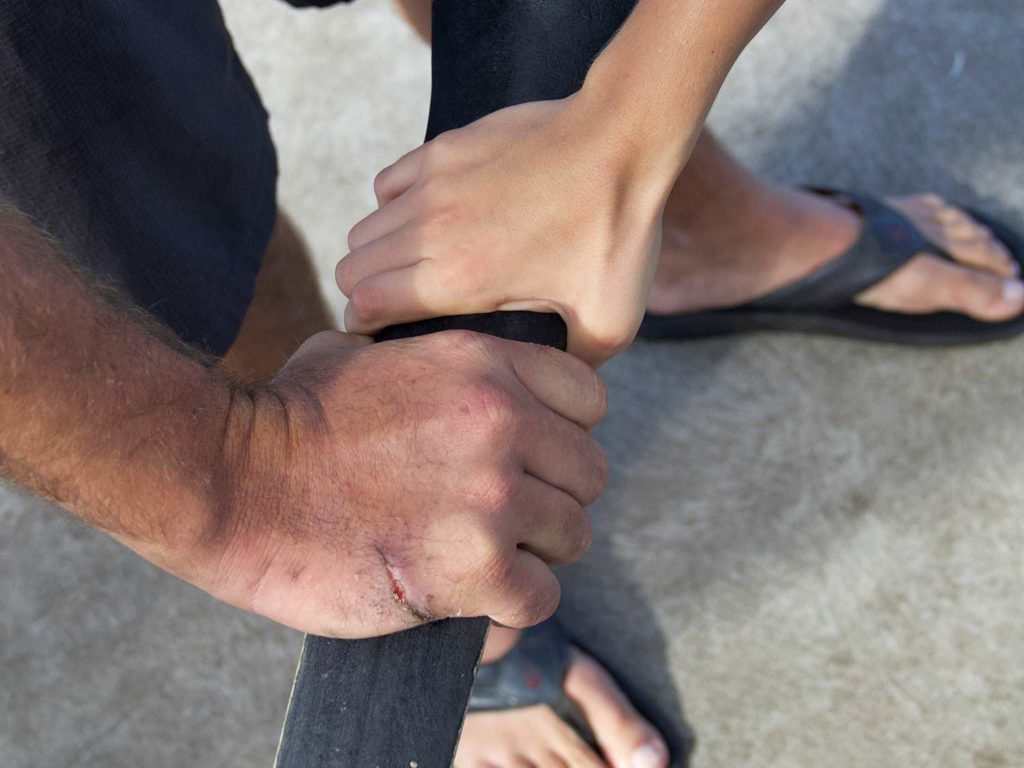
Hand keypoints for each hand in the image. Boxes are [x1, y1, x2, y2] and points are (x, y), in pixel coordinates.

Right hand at [204, 329, 607, 637]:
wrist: (231, 482)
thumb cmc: (287, 418)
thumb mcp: (366, 352)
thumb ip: (432, 361)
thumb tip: (455, 376)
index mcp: (483, 365)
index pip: (589, 399)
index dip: (565, 432)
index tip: (535, 456)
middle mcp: (502, 425)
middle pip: (588, 473)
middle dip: (552, 496)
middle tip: (504, 516)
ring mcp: (494, 497)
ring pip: (573, 536)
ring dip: (534, 552)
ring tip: (482, 556)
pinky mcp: (474, 568)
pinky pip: (539, 597)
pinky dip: (510, 606)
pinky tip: (472, 595)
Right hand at [336, 94, 676, 367]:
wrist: (622, 143)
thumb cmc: (615, 235)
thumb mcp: (606, 323)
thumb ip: (566, 366)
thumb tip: (548, 390)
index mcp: (459, 278)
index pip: (363, 304)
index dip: (366, 326)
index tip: (388, 335)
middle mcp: (431, 231)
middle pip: (350, 269)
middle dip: (365, 295)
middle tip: (399, 307)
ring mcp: (433, 185)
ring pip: (364, 229)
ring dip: (378, 255)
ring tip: (414, 268)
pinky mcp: (444, 150)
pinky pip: (386, 185)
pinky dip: (393, 208)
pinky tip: (429, 219)